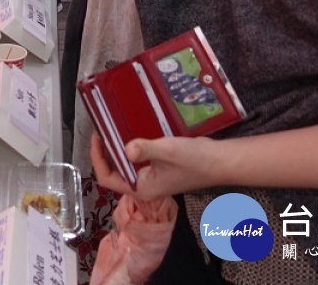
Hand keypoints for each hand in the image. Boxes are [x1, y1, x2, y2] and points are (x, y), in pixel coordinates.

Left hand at [90, 133, 217, 200]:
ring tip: (112, 129)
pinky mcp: (159, 169)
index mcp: (141, 188)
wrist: (220, 161)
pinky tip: (130, 132)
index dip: (98, 159)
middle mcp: (144, 186)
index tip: (97, 138)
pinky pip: (137, 159)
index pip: (108, 178)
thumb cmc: (195, 160)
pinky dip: (130, 147)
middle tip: (102, 130)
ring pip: (125, 165)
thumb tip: (126, 149)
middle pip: (114, 172)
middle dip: (105, 153)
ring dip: (116, 149)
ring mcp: (152, 178)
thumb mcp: (167, 152)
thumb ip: (145, 149)